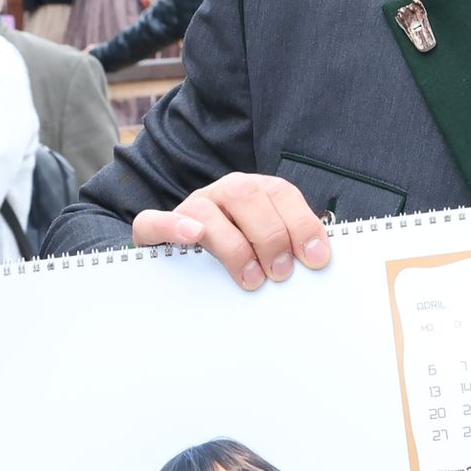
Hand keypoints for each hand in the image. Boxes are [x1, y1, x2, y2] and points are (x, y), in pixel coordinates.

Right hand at [132, 169, 331, 288]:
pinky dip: (172, 227)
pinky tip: (193, 238)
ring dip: (233, 245)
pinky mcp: (155, 229)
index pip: (281, 193)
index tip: (316, 258)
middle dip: (270, 235)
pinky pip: (154, 221)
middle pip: (247, 195)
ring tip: (251, 278)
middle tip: (281, 273)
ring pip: (206, 210)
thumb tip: (317, 263)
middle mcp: (222, 193)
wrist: (181, 262)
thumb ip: (288, 248)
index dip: (301, 223)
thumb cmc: (239, 257)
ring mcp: (189, 208)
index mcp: (254, 192)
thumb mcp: (268, 251)